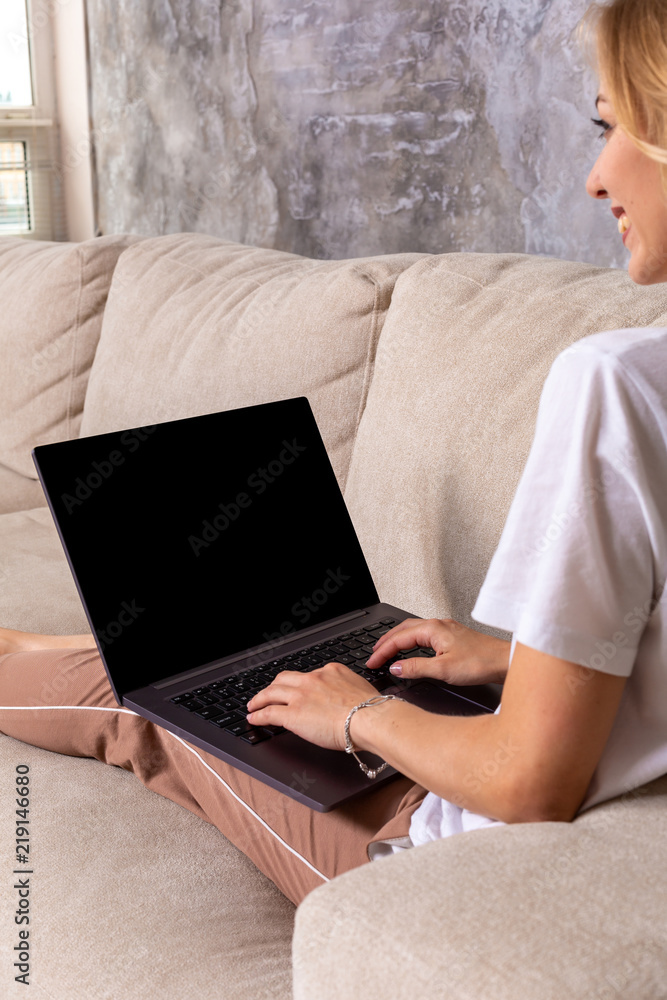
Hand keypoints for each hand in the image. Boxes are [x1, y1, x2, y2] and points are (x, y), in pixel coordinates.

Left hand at [245, 662, 379, 750]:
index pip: (309, 675)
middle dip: (274, 686)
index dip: (299, 684)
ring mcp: (301, 695)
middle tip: (268, 693)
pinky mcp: (293, 713)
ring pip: (272, 692)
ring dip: (260, 698)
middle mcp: (313, 679)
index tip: (296, 689)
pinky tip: (254, 718)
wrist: (370, 718)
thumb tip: (347, 700)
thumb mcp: (360, 689)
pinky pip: (269, 712)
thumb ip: (348, 690)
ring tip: (254, 705)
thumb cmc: (372, 710)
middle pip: (285, 678)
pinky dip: (258, 714)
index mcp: (331, 671)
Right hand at [365, 617, 510, 685]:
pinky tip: (412, 650)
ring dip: (397, 640)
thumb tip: (395, 667)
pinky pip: (424, 635)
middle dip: (385, 642)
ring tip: (386, 651)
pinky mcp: (452, 636)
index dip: (382, 651)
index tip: (371, 662)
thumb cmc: (481, 662)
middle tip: (373, 655)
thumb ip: (415, 668)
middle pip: (403, 630)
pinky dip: (411, 642)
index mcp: (432, 629)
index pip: (398, 638)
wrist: (505, 661)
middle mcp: (438, 624)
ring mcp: (446, 629)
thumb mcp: (443, 669)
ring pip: (413, 631)